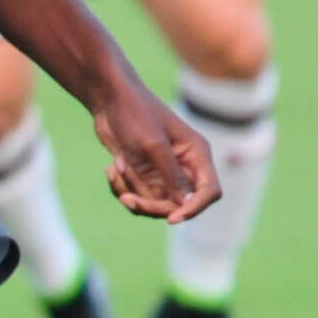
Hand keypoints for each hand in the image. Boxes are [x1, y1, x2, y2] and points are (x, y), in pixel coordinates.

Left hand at [92, 82, 220, 222]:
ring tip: (114, 169)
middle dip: (151, 205)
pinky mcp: (144, 175)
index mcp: (196, 154)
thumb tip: (187, 204)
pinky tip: (110, 168)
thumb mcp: (153, 145)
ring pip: (154, 204)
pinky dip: (121, 188)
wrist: (108, 98)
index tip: (172, 219)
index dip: (195, 208)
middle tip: (127, 198)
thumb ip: (171, 175)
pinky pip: (137, 197)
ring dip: (131, 192)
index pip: (209, 191)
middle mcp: (184, 166)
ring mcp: (163, 172)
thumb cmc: (136, 113)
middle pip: (178, 204)